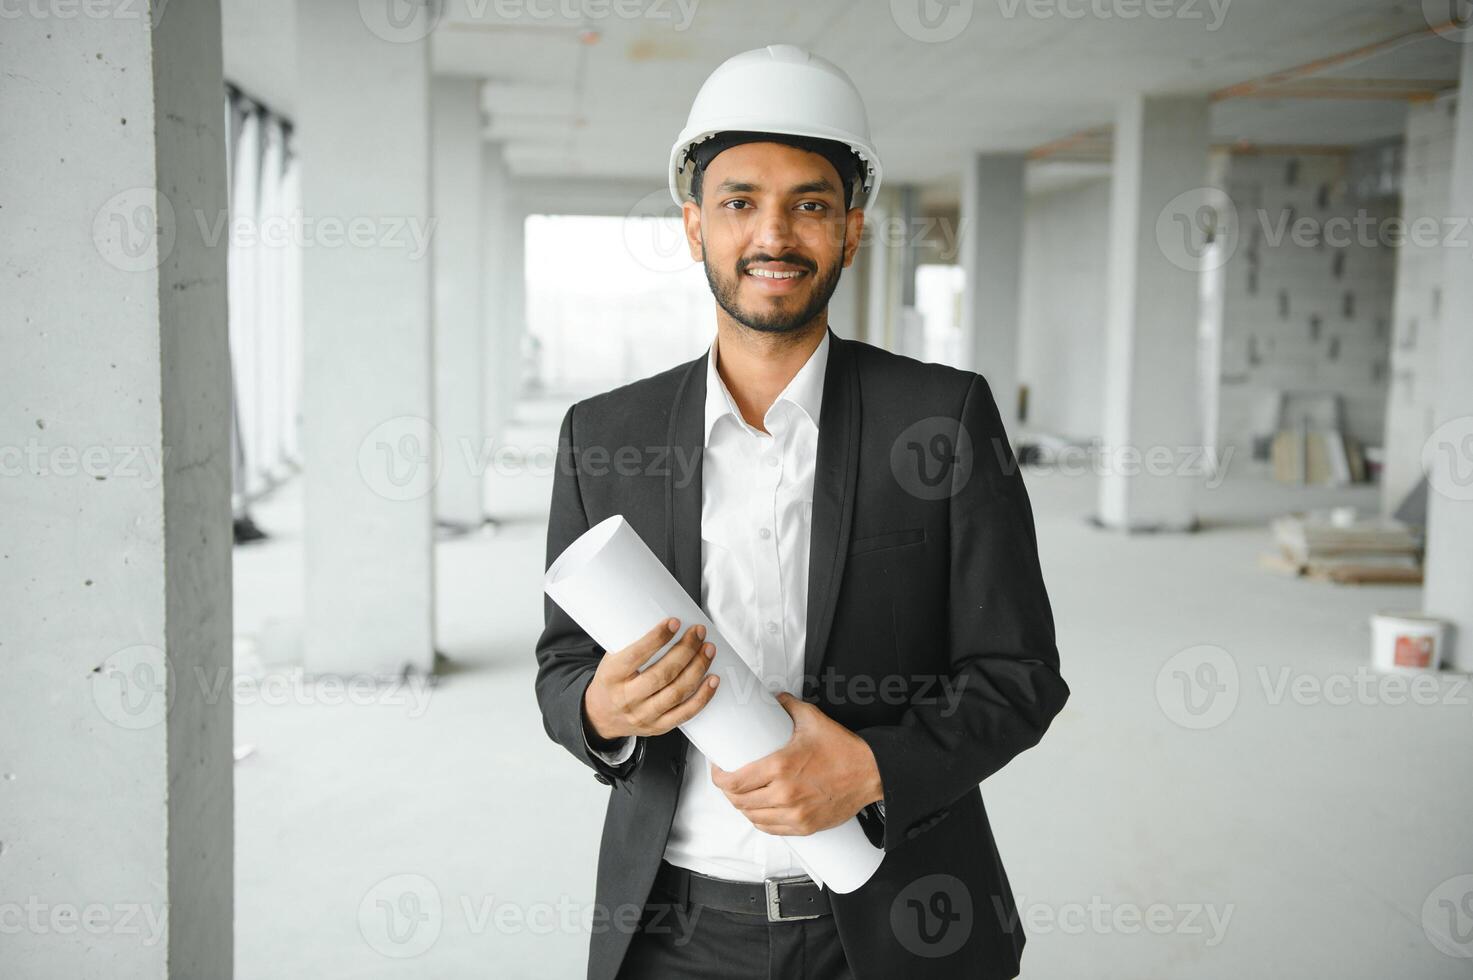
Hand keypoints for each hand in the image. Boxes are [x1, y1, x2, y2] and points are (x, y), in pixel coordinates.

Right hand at [583, 617, 717, 740]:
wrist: (600, 716)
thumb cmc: (611, 681)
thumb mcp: (610, 660)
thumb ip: (632, 644)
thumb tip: (666, 623)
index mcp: (612, 676)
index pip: (636, 655)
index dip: (657, 638)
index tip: (674, 623)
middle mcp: (627, 697)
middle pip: (662, 674)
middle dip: (685, 651)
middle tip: (698, 634)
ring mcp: (644, 715)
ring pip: (677, 693)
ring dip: (697, 669)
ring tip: (708, 650)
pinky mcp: (658, 727)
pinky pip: (685, 714)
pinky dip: (702, 696)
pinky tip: (712, 680)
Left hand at [711, 692, 883, 836]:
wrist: (871, 773)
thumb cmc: (843, 749)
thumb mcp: (812, 719)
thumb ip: (788, 706)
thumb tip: (773, 699)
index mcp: (780, 767)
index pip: (735, 782)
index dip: (718, 778)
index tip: (718, 769)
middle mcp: (785, 794)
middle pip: (739, 801)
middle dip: (728, 791)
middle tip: (728, 779)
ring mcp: (795, 814)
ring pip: (753, 817)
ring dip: (742, 807)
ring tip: (742, 794)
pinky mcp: (805, 827)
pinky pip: (771, 829)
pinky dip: (760, 821)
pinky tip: (758, 811)